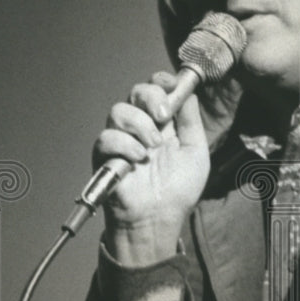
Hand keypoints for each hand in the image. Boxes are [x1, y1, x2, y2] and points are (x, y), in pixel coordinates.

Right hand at [93, 71, 209, 263]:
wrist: (158, 218)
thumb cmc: (178, 190)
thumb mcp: (195, 152)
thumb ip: (191, 121)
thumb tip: (187, 91)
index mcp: (163, 123)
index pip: (156, 88)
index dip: (162, 82)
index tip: (171, 87)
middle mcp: (141, 126)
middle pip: (136, 91)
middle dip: (151, 97)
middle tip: (163, 116)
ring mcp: (122, 139)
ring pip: (119, 110)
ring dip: (139, 125)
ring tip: (152, 147)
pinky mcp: (104, 155)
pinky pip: (107, 137)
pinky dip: (124, 145)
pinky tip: (138, 160)